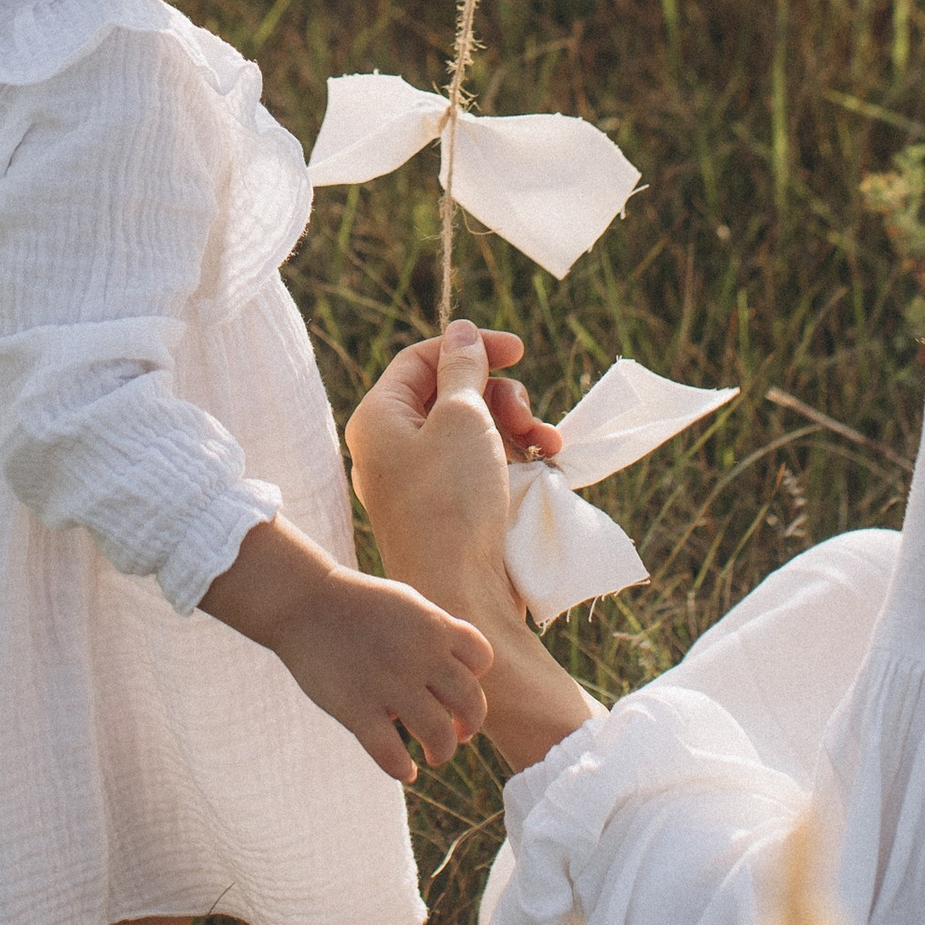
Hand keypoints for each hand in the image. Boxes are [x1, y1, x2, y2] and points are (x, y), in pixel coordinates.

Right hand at [268, 567, 493, 785]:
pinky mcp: (357, 709)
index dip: (475, 679)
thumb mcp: (407, 602)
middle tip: (459, 735)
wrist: (302, 601)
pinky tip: (406, 772)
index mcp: (434, 626)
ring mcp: (389, 684)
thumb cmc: (356, 603)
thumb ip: (436, 631)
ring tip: (434, 756)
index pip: (482, 660)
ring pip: (439, 735)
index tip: (456, 691)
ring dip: (443, 752)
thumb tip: (458, 669)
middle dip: (470, 725)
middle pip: (471, 703)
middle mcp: (419, 655)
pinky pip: (391, 754)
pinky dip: (404, 769)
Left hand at [348, 320, 525, 639]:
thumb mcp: (462, 418)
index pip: (421, 359)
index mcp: (378, 418)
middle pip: (451, 393)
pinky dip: (514, 457)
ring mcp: (421, 481)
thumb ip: (464, 368)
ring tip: (545, 443)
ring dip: (516, 426)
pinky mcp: (451, 509)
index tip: (518, 350)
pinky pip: (483, 465)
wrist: (461, 594)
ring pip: (474, 429)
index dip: (470, 347)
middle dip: (499, 395)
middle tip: (525, 415)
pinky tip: (546, 462)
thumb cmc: (453, 499)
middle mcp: (392, 447)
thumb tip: (461, 330)